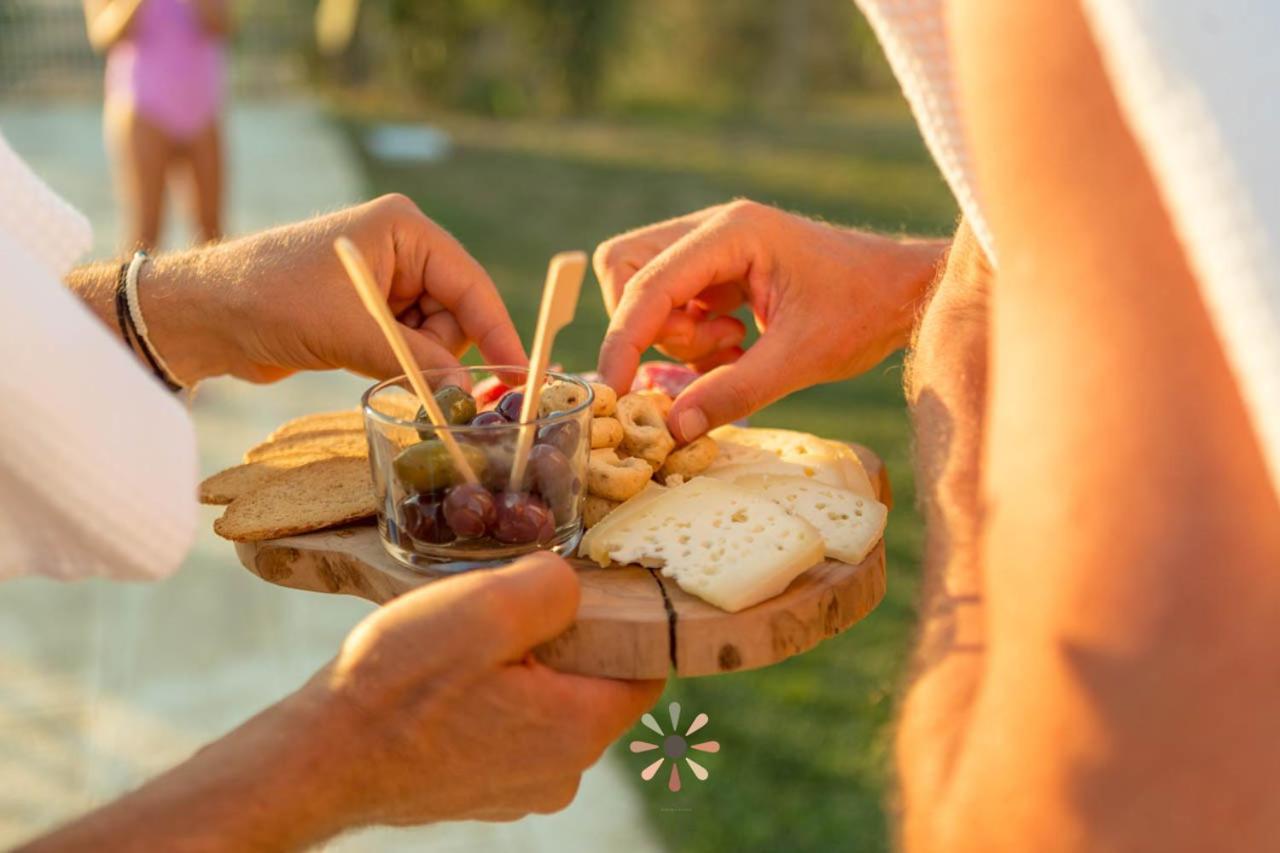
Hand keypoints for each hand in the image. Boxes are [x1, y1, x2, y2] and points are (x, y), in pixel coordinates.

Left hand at [144, 194, 525, 383]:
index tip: (520, 374)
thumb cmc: (270, 298)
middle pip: (457, 312)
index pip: (471, 283)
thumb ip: (416, 363)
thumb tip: (468, 396)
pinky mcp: (365, 313)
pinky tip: (371, 373)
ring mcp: (383, 282)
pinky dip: (399, 367)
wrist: (202, 315)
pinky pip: (406, 346)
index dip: (498, 331)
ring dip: (417, 364)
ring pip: (432, 336)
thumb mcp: (351, 331)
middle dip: (446, 353)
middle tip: (432, 389)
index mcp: (404, 229)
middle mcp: (400, 248)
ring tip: (373, 370)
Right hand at [307, 552, 664, 824]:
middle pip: (595, 684)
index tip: (588, 590)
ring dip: (520, 668)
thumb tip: (571, 586)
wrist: (316, 761)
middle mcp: (562, 773)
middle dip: (562, 641)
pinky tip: (444, 682)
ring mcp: (520, 790)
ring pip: (548, 704)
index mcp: (580, 730)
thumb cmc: (397, 687)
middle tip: (504, 612)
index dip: (628, 620)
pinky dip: (490, 698)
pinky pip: (509, 729)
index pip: (647, 668)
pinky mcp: (482, 791)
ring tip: (465, 647)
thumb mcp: (485, 607)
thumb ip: (553, 586)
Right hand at [594, 200, 946, 440]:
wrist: (905, 292)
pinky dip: (693, 338)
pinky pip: (674, 304)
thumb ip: (734, 392)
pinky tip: (740, 349)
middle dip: (646, 326)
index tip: (612, 389)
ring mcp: (713, 246)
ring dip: (677, 336)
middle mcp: (713, 229)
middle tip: (701, 359)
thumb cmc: (864, 311)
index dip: (621, 338)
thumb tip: (672, 428)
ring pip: (646, 290)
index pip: (647, 282)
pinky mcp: (719, 269)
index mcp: (732, 232)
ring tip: (735, 352)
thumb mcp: (800, 360)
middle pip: (627, 269)